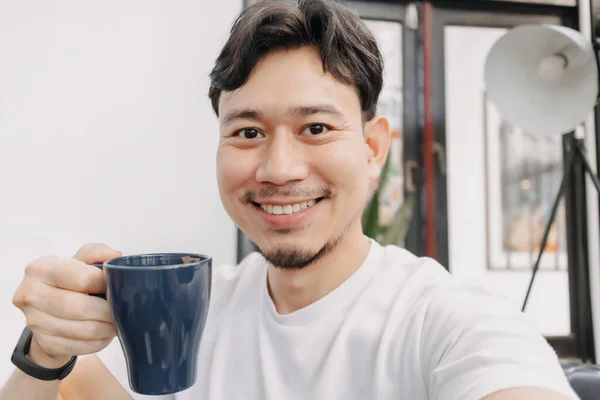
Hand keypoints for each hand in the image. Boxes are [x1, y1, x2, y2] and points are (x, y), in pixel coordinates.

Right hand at [12, 243, 122, 367]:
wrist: (47, 309)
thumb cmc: (68, 279)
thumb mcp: (80, 260)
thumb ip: (96, 253)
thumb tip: (114, 256)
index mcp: (40, 269)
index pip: (82, 278)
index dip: (105, 283)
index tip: (115, 286)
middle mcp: (30, 294)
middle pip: (81, 307)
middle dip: (107, 311)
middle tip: (121, 311)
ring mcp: (34, 321)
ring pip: (82, 330)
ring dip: (105, 329)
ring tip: (115, 323)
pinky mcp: (43, 342)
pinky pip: (78, 346)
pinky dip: (97, 342)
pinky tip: (104, 335)